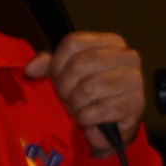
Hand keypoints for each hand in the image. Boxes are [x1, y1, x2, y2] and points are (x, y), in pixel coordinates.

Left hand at [25, 32, 145, 156]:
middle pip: (78, 65)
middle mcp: (126, 56)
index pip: (72, 43)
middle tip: (66, 98)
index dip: (57, 63)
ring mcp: (133, 80)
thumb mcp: (69, 73)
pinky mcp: (135, 104)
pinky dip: (85, 119)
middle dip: (65, 87)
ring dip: (75, 105)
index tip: (56, 78)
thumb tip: (30, 69)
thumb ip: (49, 65)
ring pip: (87, 89)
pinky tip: (87, 119)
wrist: (115, 124)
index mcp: (111, 41)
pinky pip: (98, 111)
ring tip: (77, 109)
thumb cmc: (91, 93)